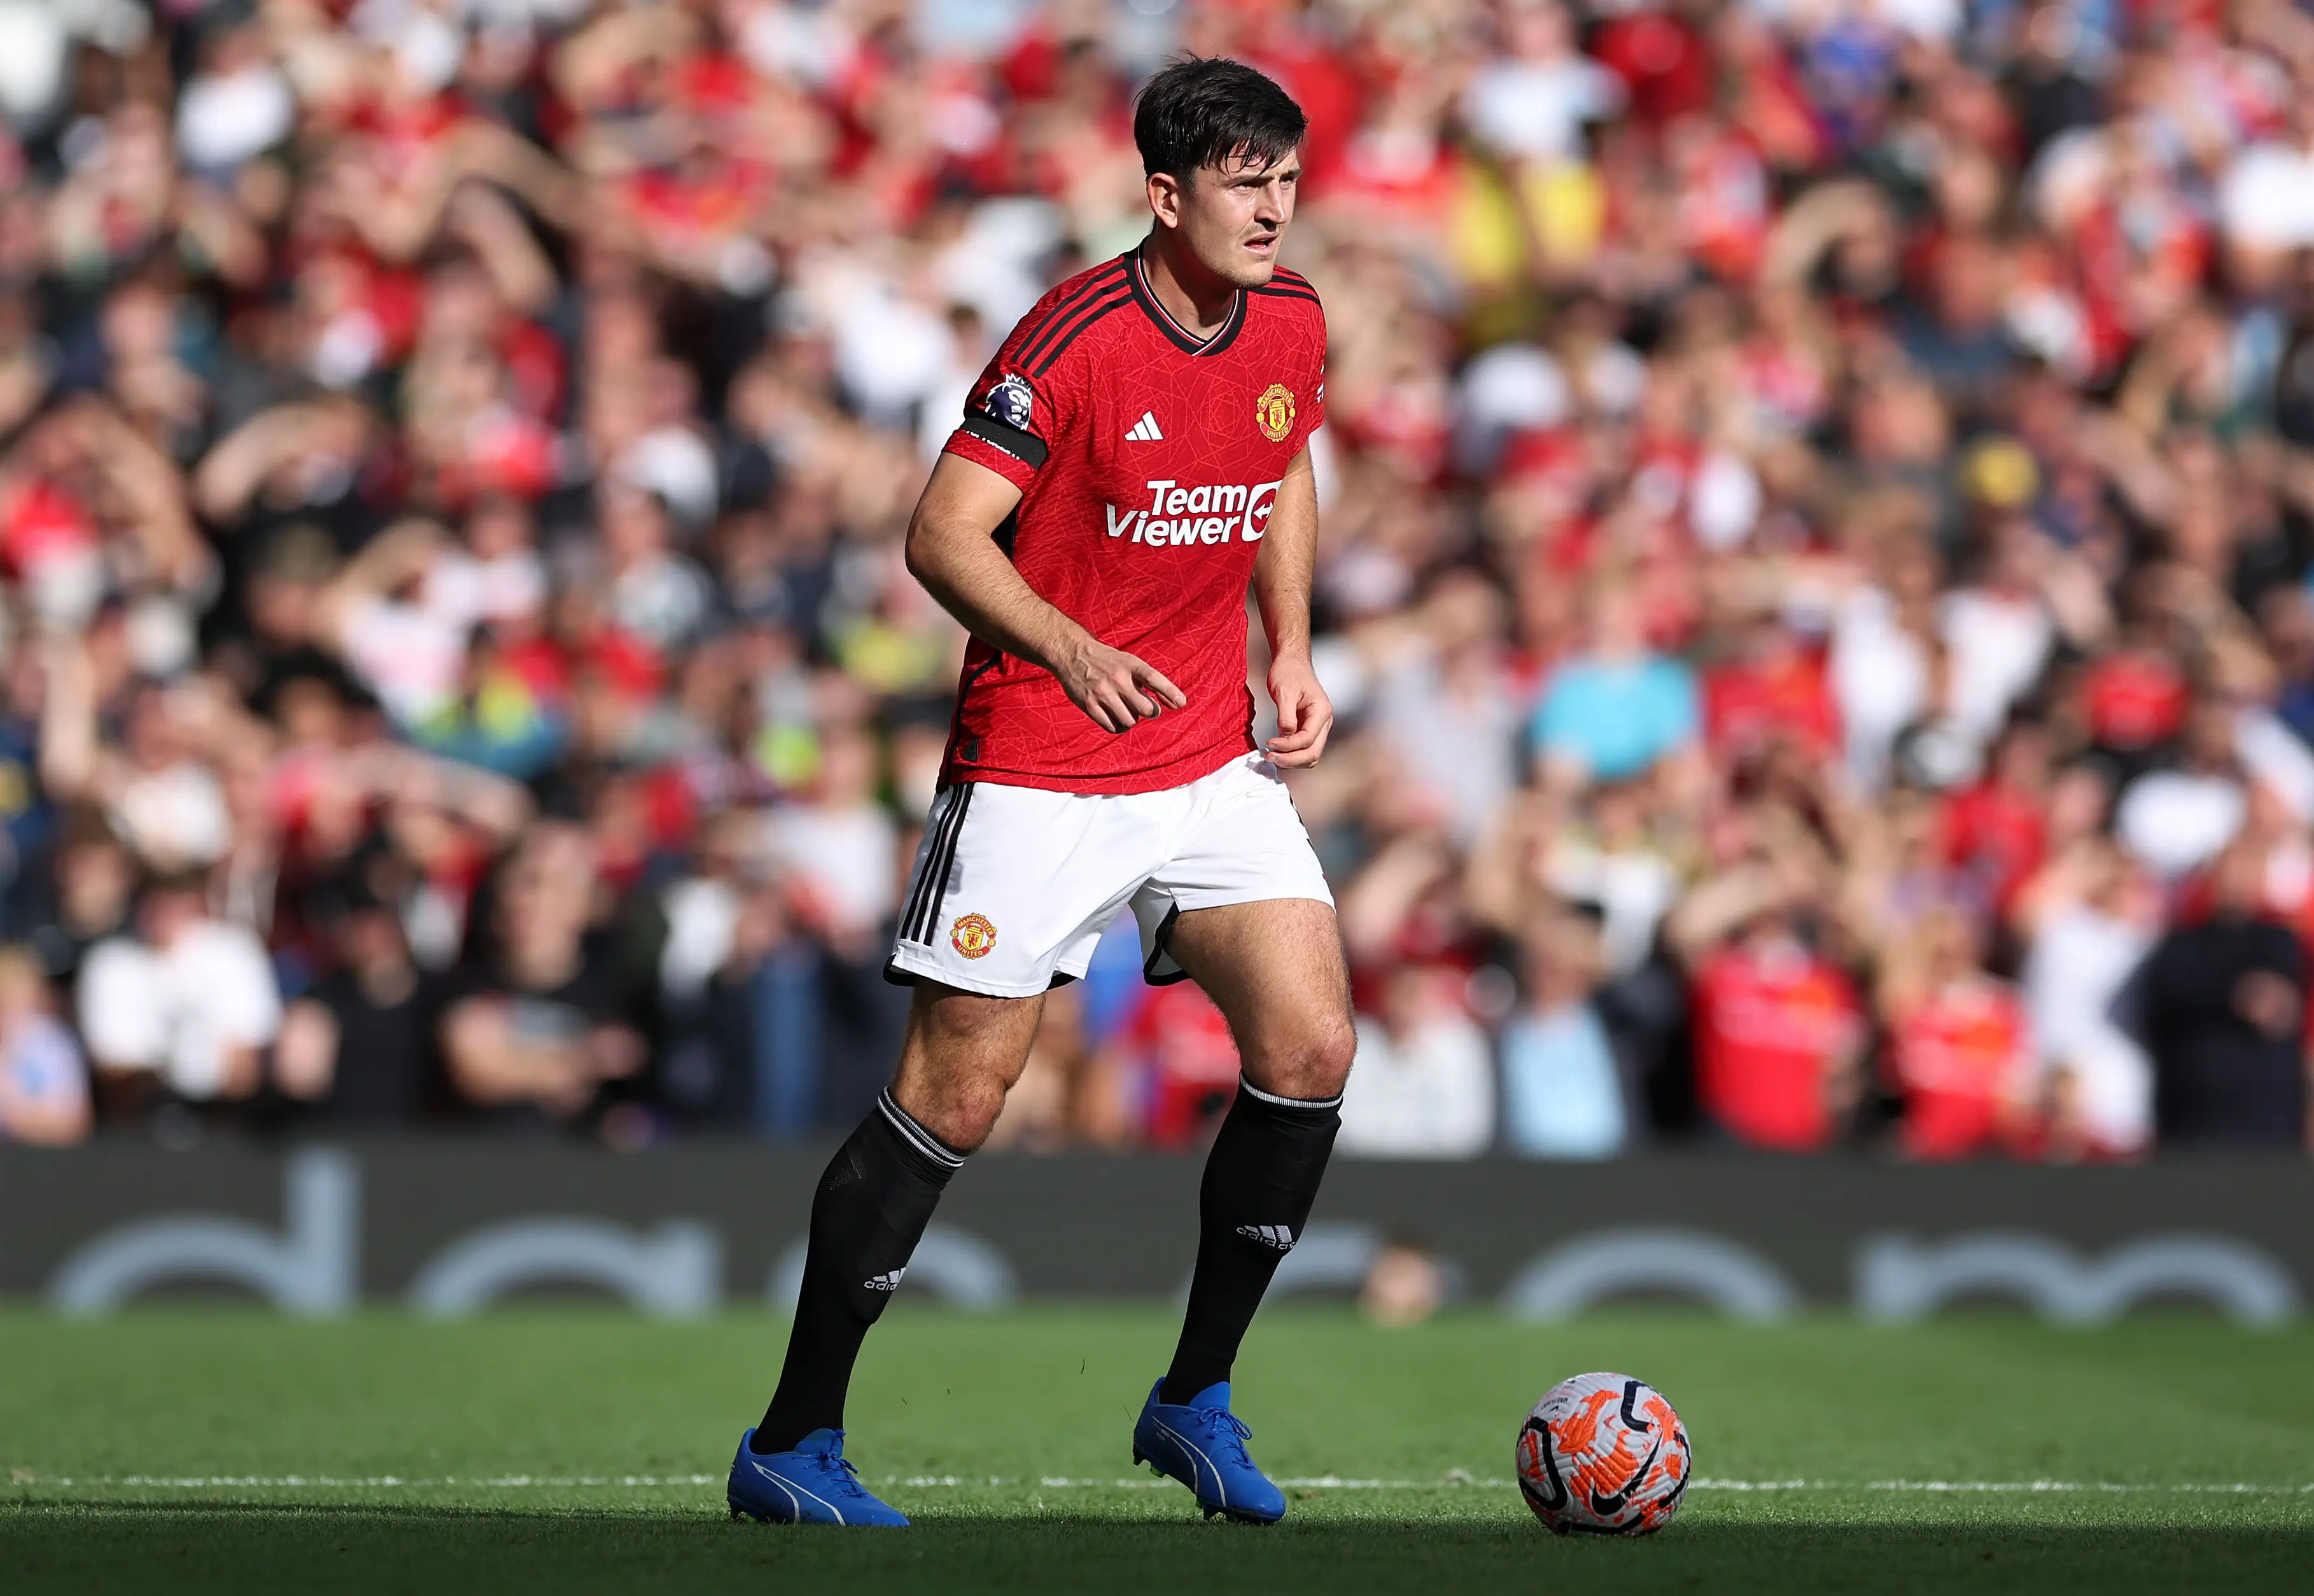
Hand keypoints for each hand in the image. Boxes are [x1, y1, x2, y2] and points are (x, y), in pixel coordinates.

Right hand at [1053, 636, 1185, 732]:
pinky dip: (1118, 726)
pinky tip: (1115, 716)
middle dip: (1149, 712)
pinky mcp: (1089, 705)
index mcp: (1130, 665)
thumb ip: (1153, 683)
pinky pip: (1113, 727)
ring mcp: (1103, 692)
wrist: (1073, 654)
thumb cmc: (1109, 662)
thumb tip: (1178, 704)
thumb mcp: (1131, 663)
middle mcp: (1117, 678)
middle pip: (1146, 709)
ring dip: (1131, 719)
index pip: (1154, 678)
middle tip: (1142, 707)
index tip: (1181, 703)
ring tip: (1124, 708)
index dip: (1169, 691)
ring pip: (1130, 721)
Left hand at [1265, 655, 1333, 767]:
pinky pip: (1304, 749)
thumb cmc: (1289, 672)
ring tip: (1271, 757)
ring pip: (1310, 755)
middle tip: (1269, 757)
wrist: (1291, 663)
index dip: (1288, 746)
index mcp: (1321, 710)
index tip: (1269, 744)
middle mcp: (1324, 721)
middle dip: (1290, 759)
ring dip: (1291, 761)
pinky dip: (1291, 755)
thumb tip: (1284, 737)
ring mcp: (1318, 727)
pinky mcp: (1309, 729)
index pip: (1307, 738)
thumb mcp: (1284, 692)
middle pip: (1312, 753)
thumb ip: (1285, 716)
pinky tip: (1276, 753)